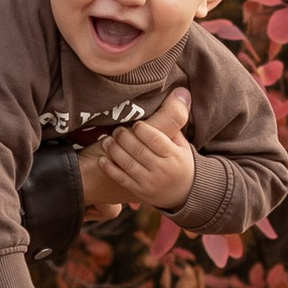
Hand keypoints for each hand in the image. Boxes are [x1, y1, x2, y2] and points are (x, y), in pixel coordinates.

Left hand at [85, 89, 193, 213]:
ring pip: (127, 163)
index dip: (141, 129)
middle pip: (138, 149)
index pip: (154, 139)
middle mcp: (161, 170)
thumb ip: (175, 123)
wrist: (184, 195)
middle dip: (124, 137)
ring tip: (108, 140)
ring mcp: (149, 182)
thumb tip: (179, 92)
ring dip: (114, 150)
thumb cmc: (181, 163)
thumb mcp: (183, 145)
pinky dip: (110, 168)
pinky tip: (103, 159)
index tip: (135, 123)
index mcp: (173, 156)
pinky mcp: (139, 191)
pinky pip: (121, 178)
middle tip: (117, 130)